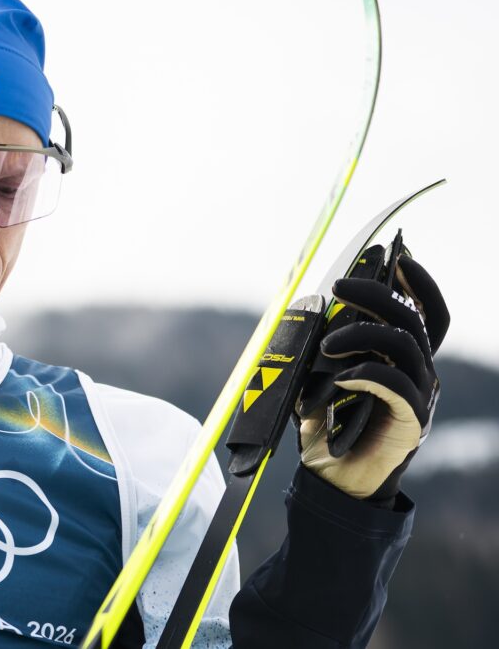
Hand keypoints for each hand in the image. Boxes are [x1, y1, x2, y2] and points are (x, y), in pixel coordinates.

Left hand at [298, 252, 449, 500]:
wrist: (335, 480)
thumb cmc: (329, 425)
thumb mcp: (323, 377)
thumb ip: (328, 347)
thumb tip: (310, 309)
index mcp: (405, 361)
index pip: (428, 315)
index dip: (421, 285)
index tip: (400, 258)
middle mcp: (420, 374)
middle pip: (413, 319)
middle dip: (377, 294)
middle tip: (340, 286)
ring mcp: (419, 397)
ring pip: (403, 345)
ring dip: (360, 334)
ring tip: (326, 344)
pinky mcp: (409, 421)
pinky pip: (395, 384)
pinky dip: (365, 372)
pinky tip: (338, 376)